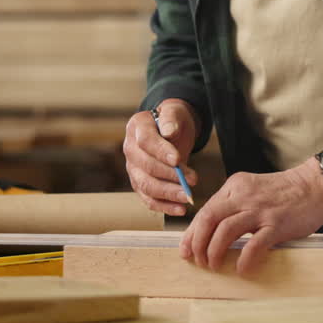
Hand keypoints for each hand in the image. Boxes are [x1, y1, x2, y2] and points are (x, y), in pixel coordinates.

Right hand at [122, 99, 198, 216]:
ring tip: (188, 196)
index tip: (178, 160)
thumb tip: (168, 131)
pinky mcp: (140, 184)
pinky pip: (149, 199)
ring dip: (168, 194)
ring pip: (146, 185)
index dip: (161, 152)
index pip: (146, 141)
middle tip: (192, 181)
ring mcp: (133, 168)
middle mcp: (130, 149)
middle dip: (170, 176)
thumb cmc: (173, 121)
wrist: (170, 131)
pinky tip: (180, 209)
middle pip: (146, 167)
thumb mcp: (175, 112)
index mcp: (137, 127)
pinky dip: (164, 207)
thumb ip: (171, 119)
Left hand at [180, 162, 322, 274]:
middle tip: (198, 261)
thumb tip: (213, 233)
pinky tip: (242, 269)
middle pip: (209, 219)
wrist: (317, 185)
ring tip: (214, 265)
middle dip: (198, 243)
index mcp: (235, 186)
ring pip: (225, 231)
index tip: (186, 249)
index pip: (205, 210)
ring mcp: (260, 210)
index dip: (192, 233)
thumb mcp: (253, 189)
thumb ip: (234, 205)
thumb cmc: (284, 192)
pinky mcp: (277, 224)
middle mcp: (244, 196)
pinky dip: (244, 260)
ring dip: (214, 252)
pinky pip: (254, 245)